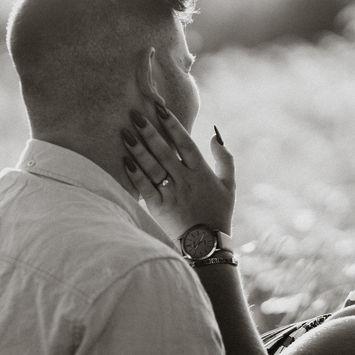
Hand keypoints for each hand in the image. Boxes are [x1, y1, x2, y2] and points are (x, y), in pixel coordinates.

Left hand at [122, 101, 235, 240]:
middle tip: (135, 114)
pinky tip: (124, 160)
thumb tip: (215, 136)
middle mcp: (185, 181)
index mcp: (202, 173)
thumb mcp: (230, 186)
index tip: (160, 109)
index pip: (185, 143)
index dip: (173, 125)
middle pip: (165, 152)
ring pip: (153, 167)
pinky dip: (135, 174)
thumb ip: (225, 159)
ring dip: (138, 149)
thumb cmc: (218, 214)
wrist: (207, 246)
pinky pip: (145, 188)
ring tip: (125, 132)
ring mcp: (171, 194)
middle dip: (149, 132)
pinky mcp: (159, 208)